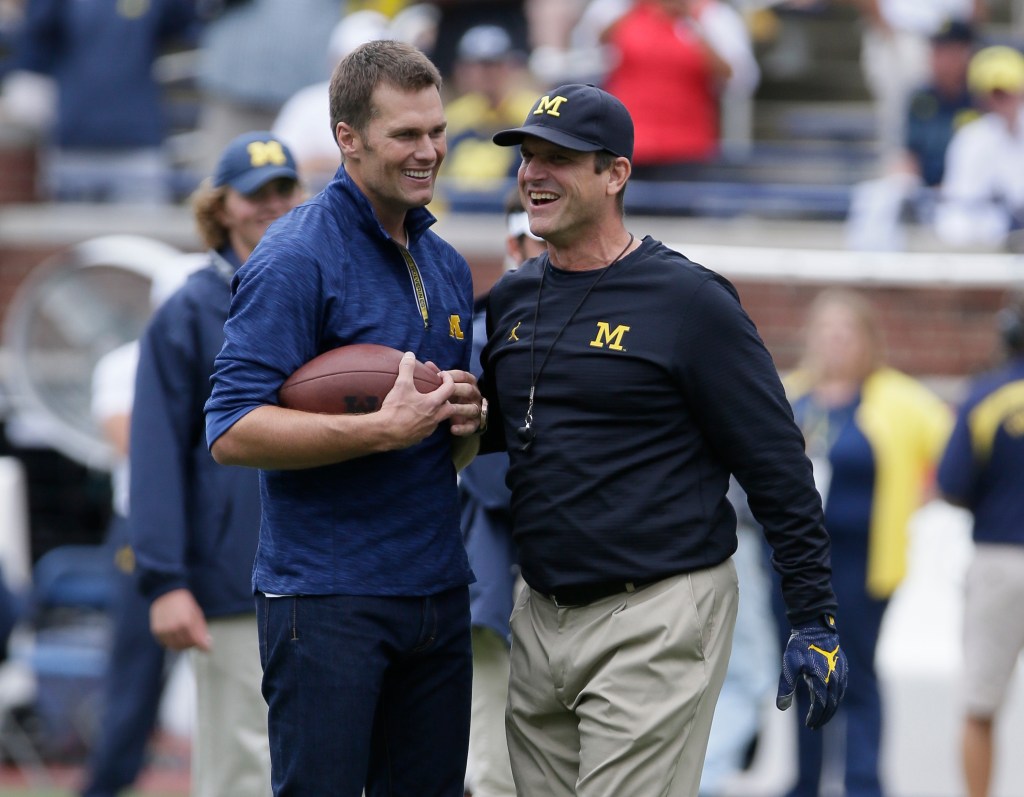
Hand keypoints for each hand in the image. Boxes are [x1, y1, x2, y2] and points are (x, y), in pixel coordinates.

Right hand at [150, 588, 211, 651]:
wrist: (166, 593)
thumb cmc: (183, 602)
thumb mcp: (197, 613)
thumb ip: (201, 629)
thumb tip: (207, 643)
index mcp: (186, 621)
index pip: (196, 641)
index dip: (203, 647)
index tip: (207, 649)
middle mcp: (174, 627)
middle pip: (186, 645)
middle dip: (193, 644)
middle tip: (195, 639)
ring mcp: (164, 630)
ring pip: (175, 647)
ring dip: (183, 645)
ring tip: (185, 636)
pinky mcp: (156, 631)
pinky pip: (165, 644)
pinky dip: (172, 642)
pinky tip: (175, 635)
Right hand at [379, 353, 457, 447]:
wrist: (385, 433)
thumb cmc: (395, 410)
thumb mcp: (401, 385)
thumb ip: (407, 368)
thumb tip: (409, 355)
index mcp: (433, 403)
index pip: (450, 388)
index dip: (448, 379)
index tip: (442, 375)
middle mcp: (435, 417)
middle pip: (451, 407)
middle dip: (448, 398)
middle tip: (439, 392)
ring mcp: (428, 429)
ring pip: (440, 419)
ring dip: (438, 411)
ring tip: (428, 404)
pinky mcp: (420, 437)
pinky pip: (429, 428)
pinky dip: (427, 422)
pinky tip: (417, 418)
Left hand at [442, 368, 483, 436]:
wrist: (457, 419)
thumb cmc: (451, 397)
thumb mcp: (445, 386)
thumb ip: (439, 376)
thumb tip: (428, 365)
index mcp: (468, 383)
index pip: (464, 376)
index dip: (452, 375)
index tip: (439, 377)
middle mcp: (474, 395)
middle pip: (469, 390)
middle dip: (456, 390)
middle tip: (441, 393)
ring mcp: (476, 410)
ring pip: (473, 408)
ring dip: (461, 409)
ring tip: (448, 410)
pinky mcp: (474, 424)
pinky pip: (471, 426)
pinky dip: (463, 428)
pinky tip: (452, 428)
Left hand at [776, 613, 847, 729]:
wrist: (815, 627)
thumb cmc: (799, 646)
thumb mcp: (789, 666)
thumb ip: (786, 687)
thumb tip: (781, 708)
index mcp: (820, 680)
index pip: (820, 706)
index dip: (815, 717)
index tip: (809, 725)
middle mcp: (833, 679)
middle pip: (832, 705)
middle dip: (823, 717)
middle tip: (815, 725)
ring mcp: (841, 673)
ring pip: (839, 697)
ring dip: (831, 709)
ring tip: (822, 716)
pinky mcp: (844, 667)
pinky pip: (842, 688)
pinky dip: (837, 698)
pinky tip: (831, 700)